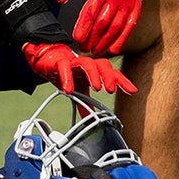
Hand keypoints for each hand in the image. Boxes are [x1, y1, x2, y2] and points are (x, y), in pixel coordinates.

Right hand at [22, 43, 136, 94]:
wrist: (45, 60)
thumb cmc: (65, 71)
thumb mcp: (78, 89)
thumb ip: (85, 102)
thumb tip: (92, 119)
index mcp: (93, 70)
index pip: (111, 73)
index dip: (122, 81)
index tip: (133, 91)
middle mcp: (86, 64)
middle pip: (102, 64)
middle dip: (109, 76)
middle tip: (110, 89)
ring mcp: (73, 62)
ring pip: (87, 63)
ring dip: (93, 75)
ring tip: (96, 88)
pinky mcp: (59, 63)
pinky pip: (64, 67)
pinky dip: (67, 78)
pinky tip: (69, 89)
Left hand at [59, 0, 151, 54]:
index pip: (90, 12)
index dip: (83, 27)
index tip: (77, 38)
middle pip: (102, 23)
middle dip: (93, 38)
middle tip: (84, 48)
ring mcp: (127, 2)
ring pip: (116, 27)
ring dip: (105, 41)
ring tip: (96, 51)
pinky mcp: (136, 5)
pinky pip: (130, 25)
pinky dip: (123, 38)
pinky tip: (114, 48)